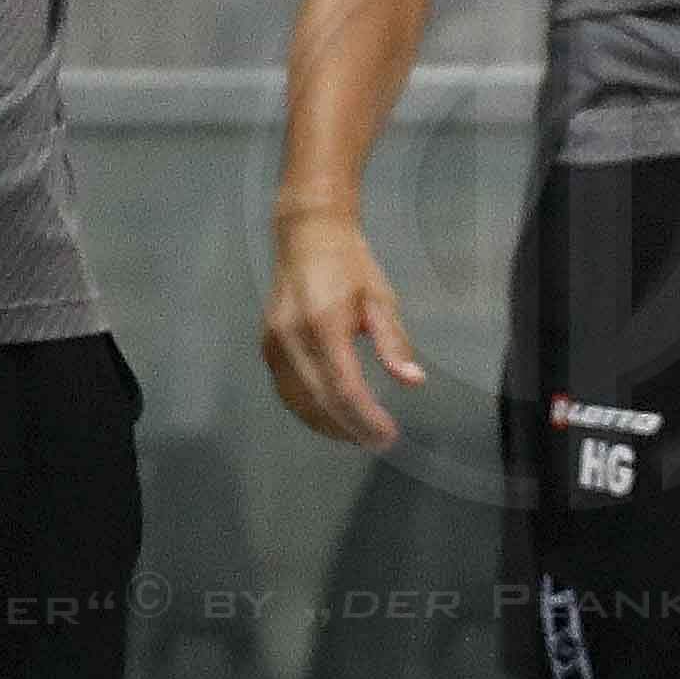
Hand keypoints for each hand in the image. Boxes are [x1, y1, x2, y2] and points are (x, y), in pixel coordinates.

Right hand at [262, 204, 422, 447]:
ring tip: (358, 435)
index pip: (343, 387)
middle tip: (379, 442)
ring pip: (298, 403)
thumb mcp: (380, 299)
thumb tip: (413, 380)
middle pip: (320, 401)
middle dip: (351, 428)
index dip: (365, 418)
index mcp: (323, 324)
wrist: (308, 236)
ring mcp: (274, 345)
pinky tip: (331, 418)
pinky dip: (309, 411)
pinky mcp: (267, 348)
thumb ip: (394, 342)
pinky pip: (287, 391)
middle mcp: (292, 338)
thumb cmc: (350, 265)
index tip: (389, 434)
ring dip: (329, 425)